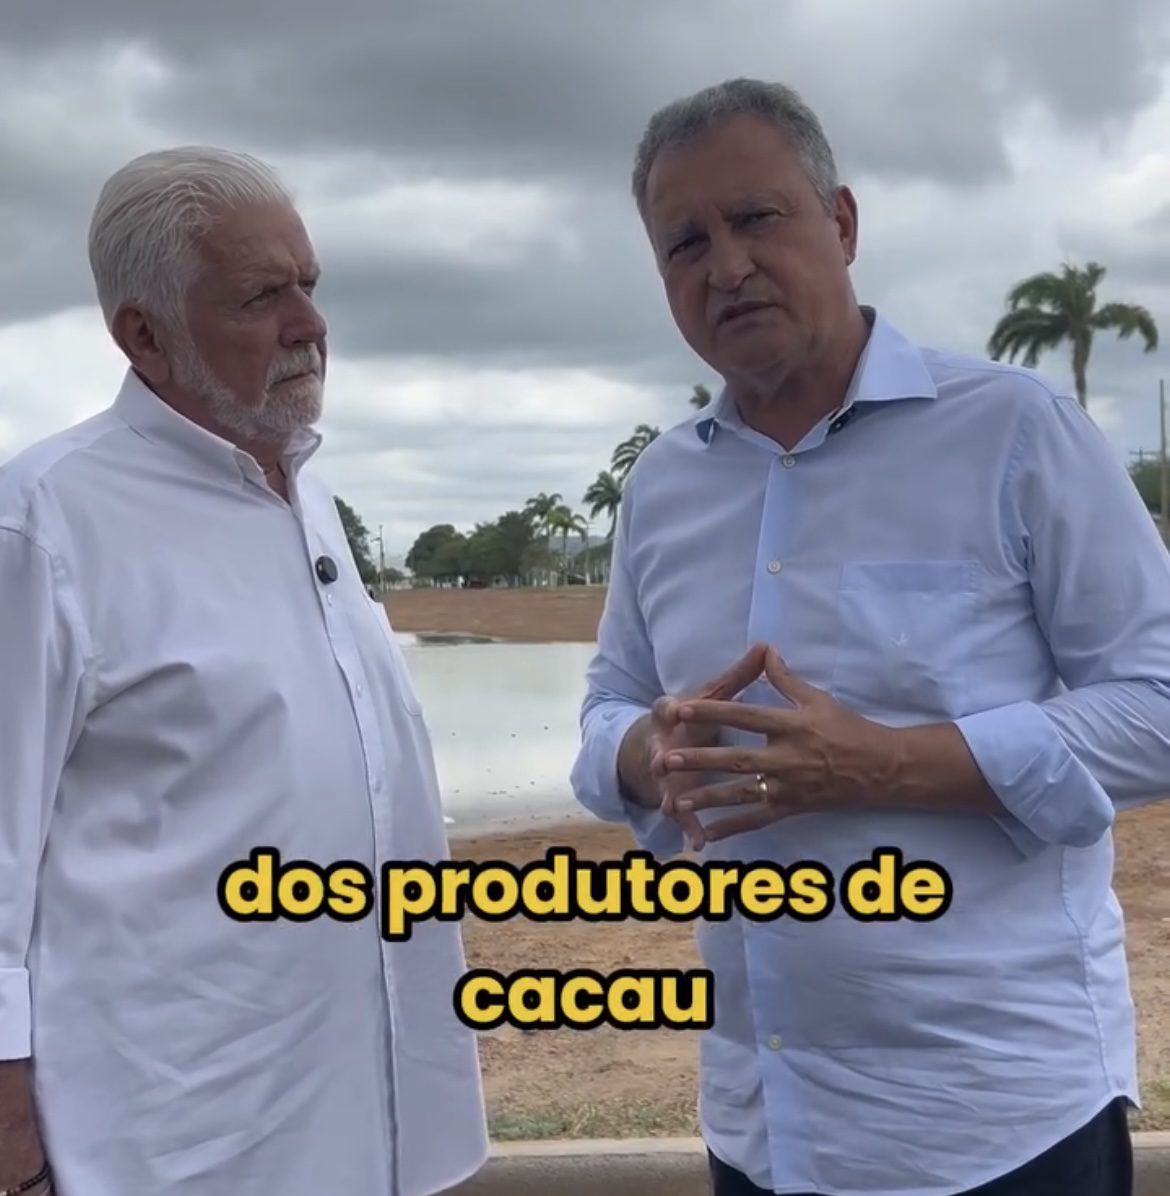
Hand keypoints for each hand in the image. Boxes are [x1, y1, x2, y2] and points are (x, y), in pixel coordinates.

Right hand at [641, 643, 769, 849]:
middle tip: (662, 763)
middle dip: (664, 758)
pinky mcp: (679, 799)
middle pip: (663, 751)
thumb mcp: (714, 693)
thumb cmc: (693, 717)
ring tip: (673, 808)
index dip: (671, 709)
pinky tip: (699, 843)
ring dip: (673, 798)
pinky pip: (685, 817)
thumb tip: (766, 646)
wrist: (659, 746)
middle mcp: (666, 746)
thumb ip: (740, 675)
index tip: (676, 709)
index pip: (668, 708)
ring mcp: (670, 777)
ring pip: (670, 788)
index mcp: (675, 716)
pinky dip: (691, 830)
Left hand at [652, 645, 897, 843]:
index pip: (745, 716)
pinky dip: (731, 828)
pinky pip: (757, 820)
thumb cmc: (847, 728)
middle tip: (667, 759)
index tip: (683, 709)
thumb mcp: (817, 698)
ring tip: (678, 800)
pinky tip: (706, 833)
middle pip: (736, 759)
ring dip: (709, 797)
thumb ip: (785, 678)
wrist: (881, 768)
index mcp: (791, 726)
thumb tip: (765, 650)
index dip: (713, 711)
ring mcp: (788, 787)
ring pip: (742, 794)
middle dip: (700, 760)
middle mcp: (787, 758)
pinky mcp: (792, 808)